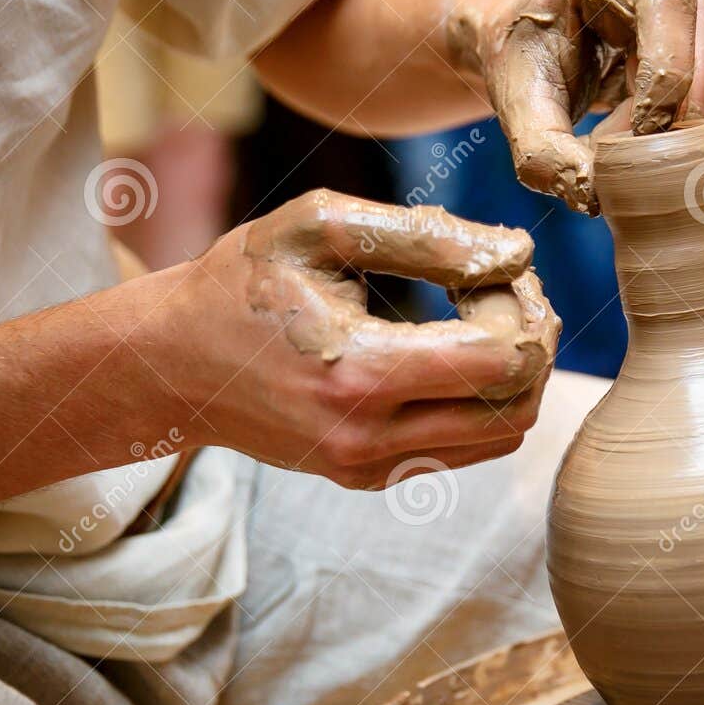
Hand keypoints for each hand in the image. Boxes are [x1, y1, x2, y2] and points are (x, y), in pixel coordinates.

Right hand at [167, 190, 558, 488]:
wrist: (169, 362)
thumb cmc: (243, 279)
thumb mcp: (322, 228)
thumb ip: (427, 237)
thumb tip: (519, 252)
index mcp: (358, 375)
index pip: (503, 359)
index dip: (523, 306)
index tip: (497, 268)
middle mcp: (368, 439)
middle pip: (518, 408)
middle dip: (533, 343)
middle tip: (507, 291)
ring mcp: (368, 468)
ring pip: (501, 436)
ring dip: (514, 375)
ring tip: (481, 317)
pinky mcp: (367, 477)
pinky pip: (462, 446)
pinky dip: (478, 398)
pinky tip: (448, 348)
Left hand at [452, 0, 703, 213]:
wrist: (524, 44)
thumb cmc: (519, 62)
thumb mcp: (517, 110)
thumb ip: (545, 156)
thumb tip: (598, 195)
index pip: (667, 7)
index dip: (666, 77)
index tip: (639, 136)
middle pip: (700, 43)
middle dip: (670, 112)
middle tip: (621, 153)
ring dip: (673, 121)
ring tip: (614, 138)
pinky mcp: (698, 32)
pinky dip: (678, 121)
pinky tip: (632, 131)